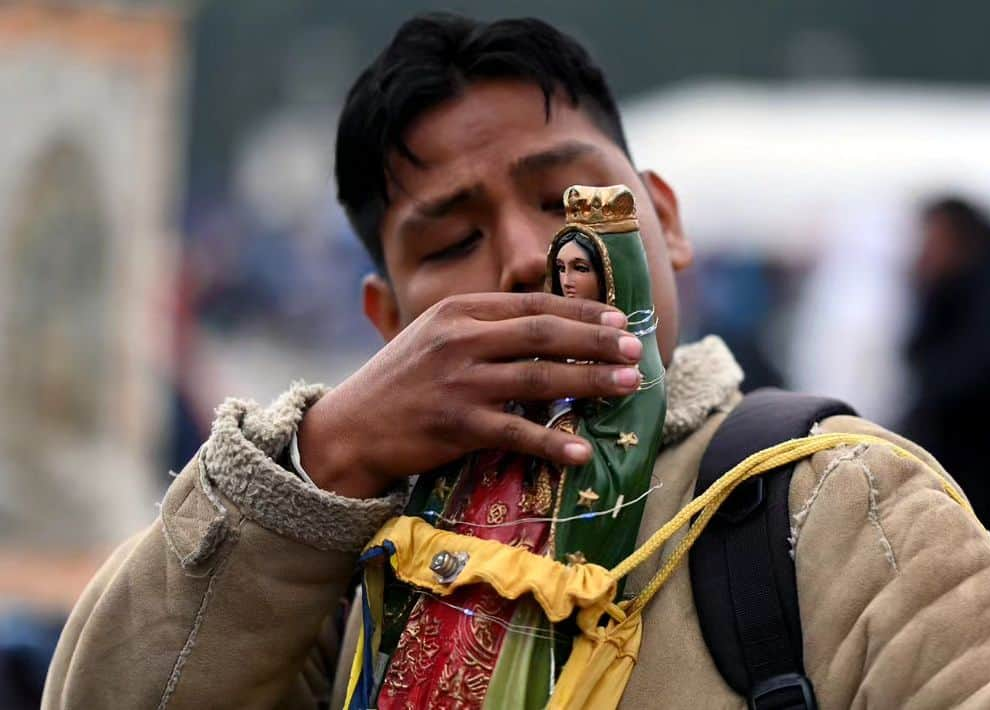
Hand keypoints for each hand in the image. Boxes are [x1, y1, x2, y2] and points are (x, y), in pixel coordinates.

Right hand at [297, 292, 642, 497]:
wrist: (349, 429)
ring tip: (628, 385)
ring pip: (538, 378)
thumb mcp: (434, 338)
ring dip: (590, 381)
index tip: (618, 318)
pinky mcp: (455, 425)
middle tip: (636, 349)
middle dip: (597, 340)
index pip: (533, 304)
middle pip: (544, 333)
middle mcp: (460, 339)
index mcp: (459, 311)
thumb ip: (483, 328)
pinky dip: (551, 442)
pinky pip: (515, 432)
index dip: (581, 310)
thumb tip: (544, 328)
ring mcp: (458, 382)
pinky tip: (581, 451)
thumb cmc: (399, 383)